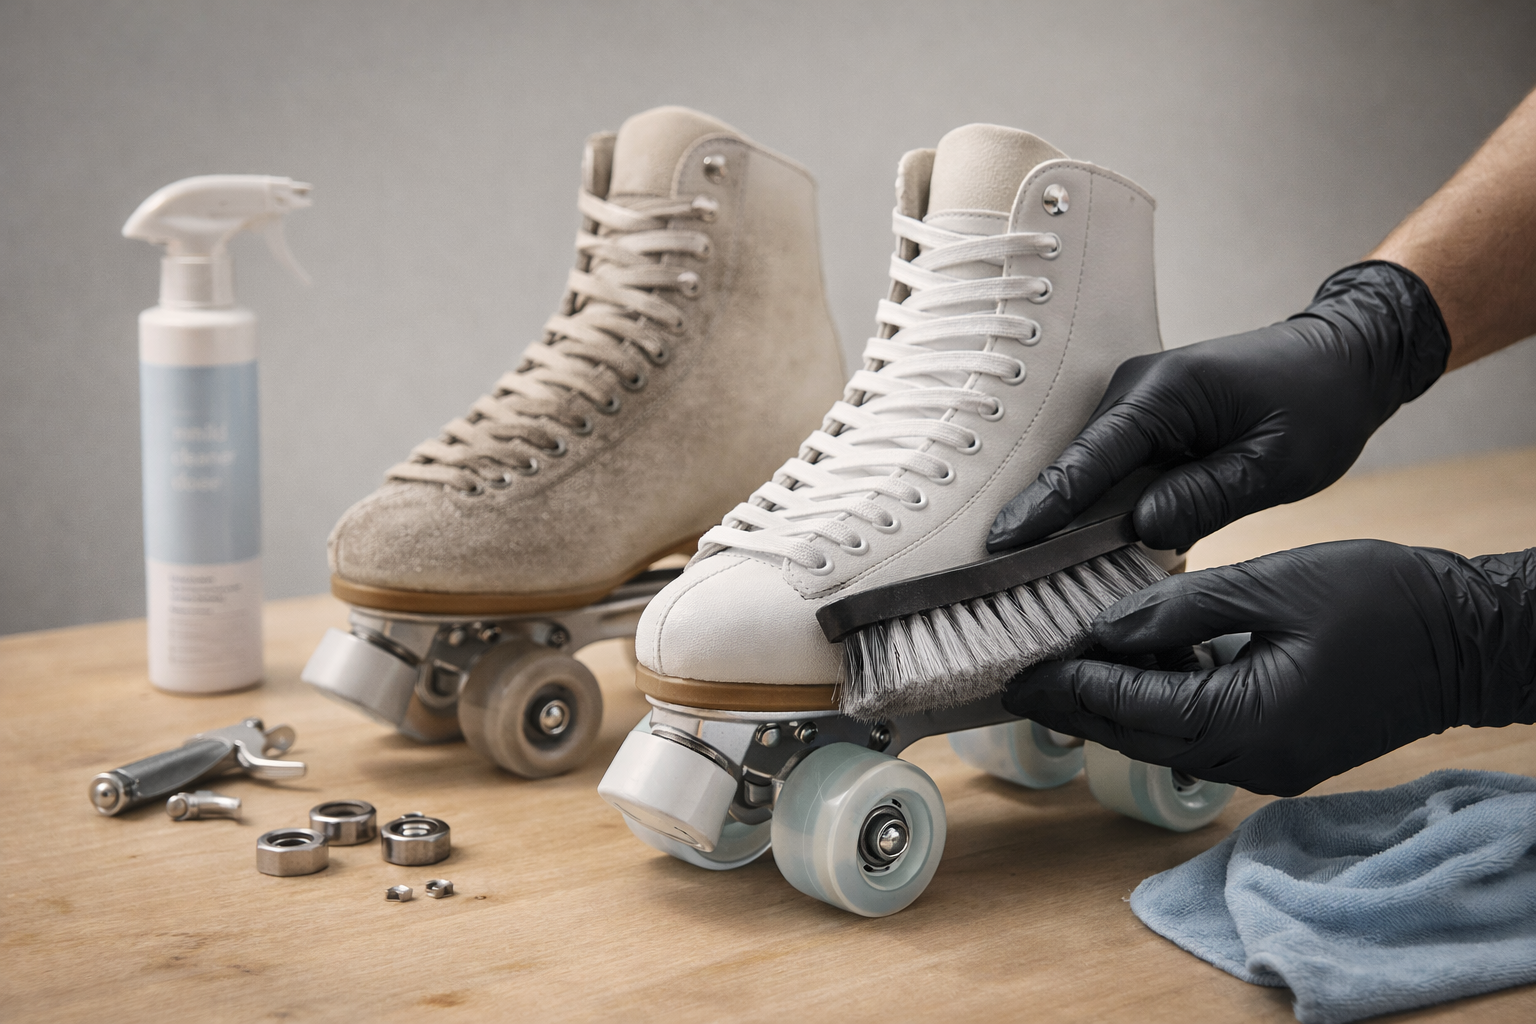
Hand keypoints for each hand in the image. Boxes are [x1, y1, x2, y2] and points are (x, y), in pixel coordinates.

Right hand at [986, 261, 1450, 553]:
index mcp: (1167, 393)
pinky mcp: (1141, 420)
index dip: (1045, 505)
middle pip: (1075, 465)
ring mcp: (1133, 402)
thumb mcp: (1277, 464)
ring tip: (1024, 566)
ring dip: (1063, 514)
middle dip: (1040, 516)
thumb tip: (1142, 528)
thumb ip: (1208, 497)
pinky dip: (1090, 504)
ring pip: (1085, 469)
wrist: (1341, 359)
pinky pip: (1105, 467)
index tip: (1001, 543)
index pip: (1090, 458)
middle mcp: (1135, 390)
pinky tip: (1072, 545)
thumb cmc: (1319, 407)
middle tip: (1000, 571)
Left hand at [1003, 540, 1535, 795]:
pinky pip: (1200, 732)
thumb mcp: (1268, 586)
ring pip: (1163, 737)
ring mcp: (1265, 764)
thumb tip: (1104, 627)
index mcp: (1239, 724)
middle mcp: (1245, 762)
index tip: (1011, 669)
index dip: (1063, 685)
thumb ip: (1177, 608)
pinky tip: (1141, 658)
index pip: (1124, 707)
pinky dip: (1162, 699)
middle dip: (1074, 703)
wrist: (1469, 638)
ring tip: (1066, 659)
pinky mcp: (1279, 749)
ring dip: (1116, 701)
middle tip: (1015, 675)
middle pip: (1133, 735)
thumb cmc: (1378, 600)